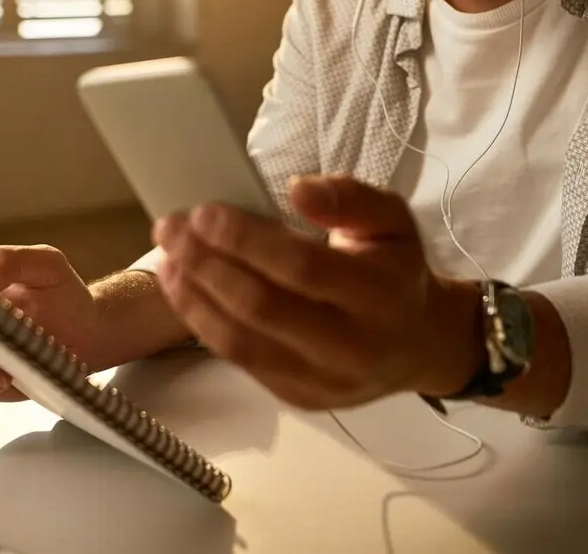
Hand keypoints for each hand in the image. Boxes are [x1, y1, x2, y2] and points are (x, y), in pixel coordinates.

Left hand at [151, 174, 482, 409]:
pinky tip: (185, 289)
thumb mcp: (392, 219)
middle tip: (170, 228)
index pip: (302, 269)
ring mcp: (322, 382)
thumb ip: (349, 198)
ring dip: (194, 297)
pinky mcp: (298, 398)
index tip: (204, 212)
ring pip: (242, 343)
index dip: (247, 240)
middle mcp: (351, 347)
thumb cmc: (397, 271)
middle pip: (263, 308)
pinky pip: (241, 361)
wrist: (420, 344)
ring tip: (167, 258)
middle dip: (207, 265)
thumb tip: (297, 190)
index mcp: (381, 296)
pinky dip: (204, 322)